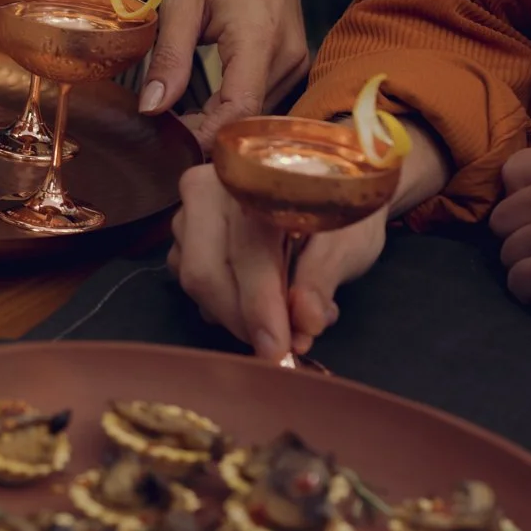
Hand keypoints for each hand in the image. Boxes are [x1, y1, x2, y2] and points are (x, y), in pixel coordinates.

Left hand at [139, 0, 314, 148]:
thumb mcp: (182, 1)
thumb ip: (169, 58)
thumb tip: (151, 109)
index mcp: (258, 39)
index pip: (238, 111)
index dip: (205, 138)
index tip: (169, 147)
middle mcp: (287, 56)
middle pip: (250, 121)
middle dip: (208, 138)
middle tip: (164, 142)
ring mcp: (297, 61)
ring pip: (259, 117)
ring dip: (221, 127)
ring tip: (178, 128)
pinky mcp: (295, 62)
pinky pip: (266, 101)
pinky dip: (235, 112)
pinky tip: (204, 110)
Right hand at [168, 163, 388, 360]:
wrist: (324, 183)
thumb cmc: (339, 211)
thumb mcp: (349, 241)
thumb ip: (323, 278)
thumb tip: (305, 322)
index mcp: (253, 180)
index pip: (247, 253)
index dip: (261, 308)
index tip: (278, 351)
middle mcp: (208, 189)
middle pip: (205, 272)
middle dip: (241, 321)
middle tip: (279, 347)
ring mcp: (188, 211)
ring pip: (193, 280)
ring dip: (232, 314)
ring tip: (280, 315)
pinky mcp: (181, 234)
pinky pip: (187, 282)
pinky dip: (220, 305)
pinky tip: (255, 301)